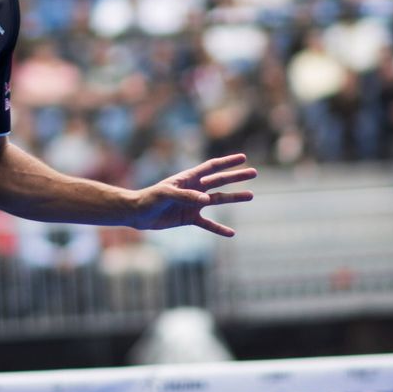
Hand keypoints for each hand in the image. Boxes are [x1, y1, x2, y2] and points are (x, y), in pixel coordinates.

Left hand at [130, 153, 256, 236]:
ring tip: (251, 196)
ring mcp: (193, 203)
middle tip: (254, 172)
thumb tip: (207, 200)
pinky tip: (231, 233)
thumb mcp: (167, 194)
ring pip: (218, 200)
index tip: (243, 157)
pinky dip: (219, 228)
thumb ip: (186, 196)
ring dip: (234, 198)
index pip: (212, 167)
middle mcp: (194, 189)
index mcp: (189, 178)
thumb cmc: (150, 198)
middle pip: (220, 181)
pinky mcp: (189, 218)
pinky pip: (208, 224)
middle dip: (237, 176)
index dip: (227, 162)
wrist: (138, 213)